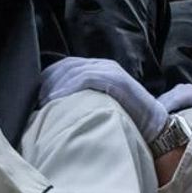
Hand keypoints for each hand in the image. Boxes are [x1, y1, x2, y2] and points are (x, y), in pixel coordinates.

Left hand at [38, 56, 165, 141]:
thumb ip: (82, 101)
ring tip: (44, 103)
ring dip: (55, 86)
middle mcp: (103, 65)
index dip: (48, 79)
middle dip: (48, 82)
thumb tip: (55, 109)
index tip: (36, 97)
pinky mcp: (115, 79)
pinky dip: (68, 88)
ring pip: (73, 70)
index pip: (65, 66)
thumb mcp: (99, 106)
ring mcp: (110, 70)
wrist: (155, 127)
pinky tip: (56, 100)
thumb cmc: (126, 121)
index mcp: (98, 68)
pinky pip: (85, 78)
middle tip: (36, 102)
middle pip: (65, 66)